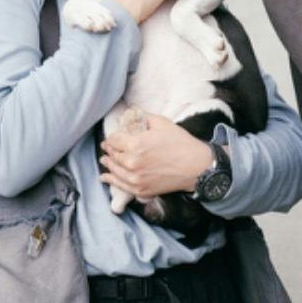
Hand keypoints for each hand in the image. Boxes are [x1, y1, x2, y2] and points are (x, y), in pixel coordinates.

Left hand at [100, 112, 214, 200]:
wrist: (197, 167)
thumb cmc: (181, 143)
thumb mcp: (162, 123)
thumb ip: (143, 117)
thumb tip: (131, 113)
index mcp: (135, 144)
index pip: (114, 140)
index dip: (112, 138)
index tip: (112, 137)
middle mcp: (131, 163)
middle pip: (113, 155)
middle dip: (110, 150)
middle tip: (108, 148)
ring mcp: (135, 179)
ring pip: (114, 171)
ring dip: (108, 164)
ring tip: (105, 161)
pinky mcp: (141, 190)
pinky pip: (120, 185)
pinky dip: (111, 180)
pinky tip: (105, 178)